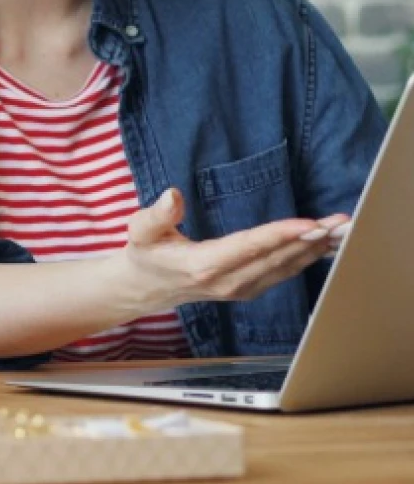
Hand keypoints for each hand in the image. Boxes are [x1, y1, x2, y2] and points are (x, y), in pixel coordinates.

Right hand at [114, 189, 348, 310]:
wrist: (146, 288)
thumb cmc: (145, 253)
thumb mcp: (140, 230)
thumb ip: (156, 213)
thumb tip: (172, 194)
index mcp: (204, 265)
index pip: (249, 248)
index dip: (279, 236)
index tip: (308, 225)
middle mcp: (228, 281)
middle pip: (277, 258)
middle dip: (312, 240)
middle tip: (343, 223)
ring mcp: (241, 289)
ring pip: (286, 268)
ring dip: (317, 249)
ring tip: (344, 231)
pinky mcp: (249, 289)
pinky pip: (284, 273)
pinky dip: (308, 259)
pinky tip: (326, 246)